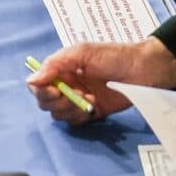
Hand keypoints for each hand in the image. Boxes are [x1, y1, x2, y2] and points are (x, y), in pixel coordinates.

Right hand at [27, 37, 175, 124]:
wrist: (145, 70)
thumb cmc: (114, 56)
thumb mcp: (82, 53)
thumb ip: (55, 64)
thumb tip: (31, 80)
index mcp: (61, 68)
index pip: (38, 84)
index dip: (41, 90)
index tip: (55, 90)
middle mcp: (67, 84)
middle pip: (45, 102)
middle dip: (56, 101)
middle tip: (74, 94)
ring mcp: (79, 99)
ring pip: (59, 114)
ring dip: (71, 108)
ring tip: (88, 98)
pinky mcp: (92, 113)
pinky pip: (75, 122)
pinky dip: (81, 116)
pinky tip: (95, 105)